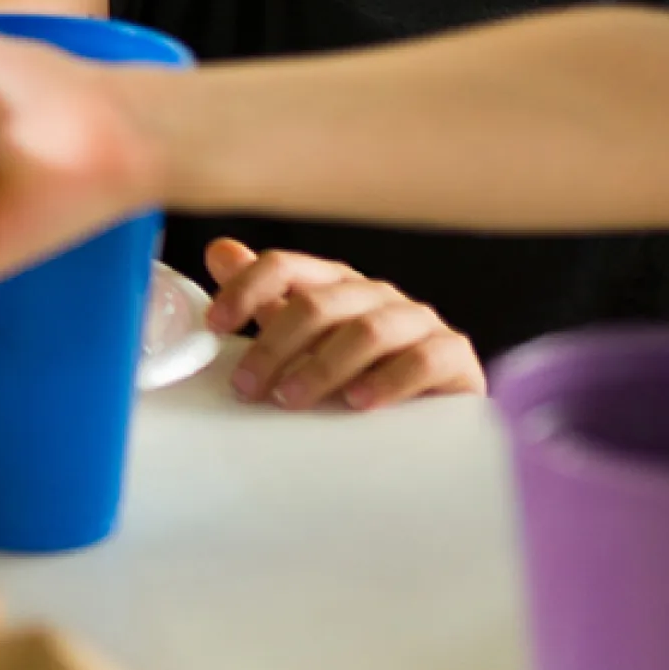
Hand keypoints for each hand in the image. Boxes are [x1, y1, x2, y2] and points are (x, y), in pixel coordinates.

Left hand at [203, 238, 481, 411]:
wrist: (431, 417)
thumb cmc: (355, 374)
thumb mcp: (303, 342)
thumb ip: (264, 299)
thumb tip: (219, 252)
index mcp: (333, 283)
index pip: (284, 267)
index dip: (245, 290)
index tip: (215, 326)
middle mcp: (375, 294)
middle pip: (318, 304)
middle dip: (274, 345)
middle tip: (248, 387)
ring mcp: (418, 321)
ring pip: (366, 331)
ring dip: (323, 367)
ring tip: (293, 399)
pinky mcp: (453, 355)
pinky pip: (423, 359)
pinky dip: (388, 380)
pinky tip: (359, 403)